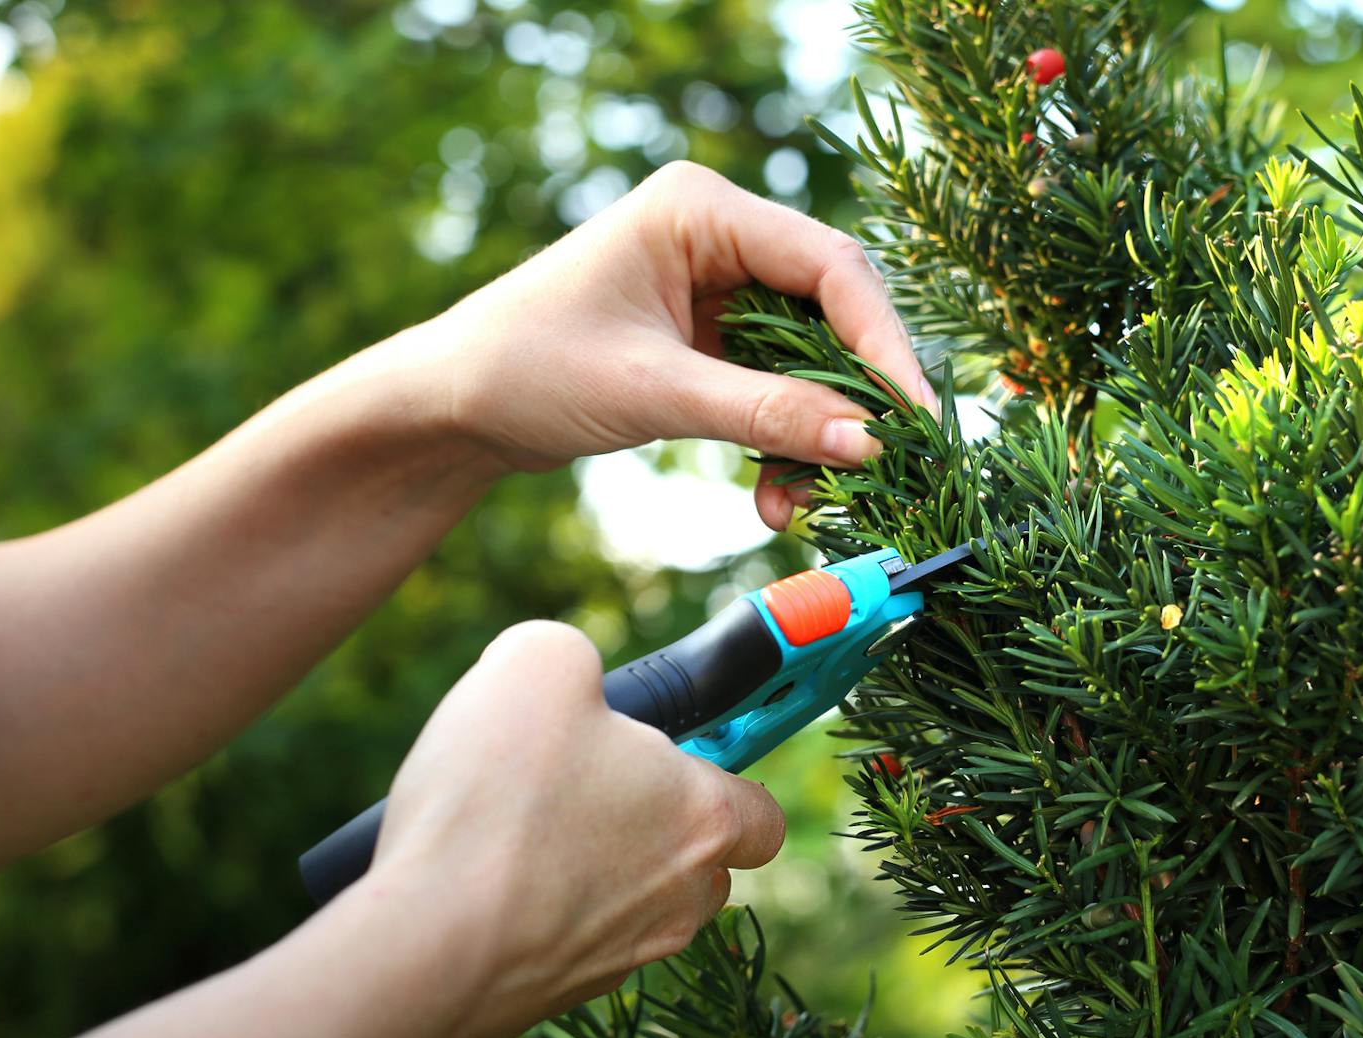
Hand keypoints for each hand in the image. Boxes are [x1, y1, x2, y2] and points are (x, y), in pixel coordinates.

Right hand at [352, 621, 785, 1037]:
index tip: (673, 748)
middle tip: (572, 779)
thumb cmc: (495, 803)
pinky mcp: (557, 995)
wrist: (421, 949)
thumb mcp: (537, 666)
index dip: (721, 770)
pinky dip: (534, 910)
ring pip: (629, 901)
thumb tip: (569, 676)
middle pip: (693, 858)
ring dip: (588, 865)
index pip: (762, 811)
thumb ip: (577, 656)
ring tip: (513, 829)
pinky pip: (564, 940)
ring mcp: (620, 957)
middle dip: (644, 817)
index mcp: (702, 818)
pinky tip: (477, 879)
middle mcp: (679, 899)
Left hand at [427, 161, 935, 529]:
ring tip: (805, 504)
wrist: (449, 407)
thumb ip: (765, 415)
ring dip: (816, 434)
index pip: (830, 266)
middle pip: (832, 312)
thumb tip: (869, 444)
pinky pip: (776, 387)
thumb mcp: (654, 393)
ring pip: (810, 359)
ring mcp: (714, 284)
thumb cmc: (526, 371)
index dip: (882, 344)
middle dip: (852, 399)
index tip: (914, 419)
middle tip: (884, 468)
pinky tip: (773, 498)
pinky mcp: (708, 336)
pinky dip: (782, 442)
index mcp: (701, 208)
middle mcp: (718, 234)